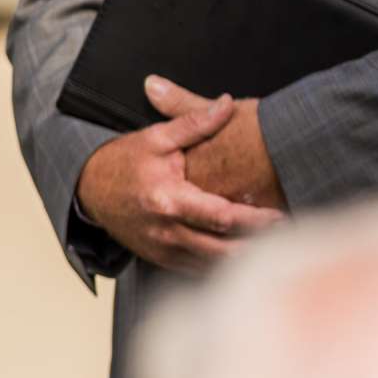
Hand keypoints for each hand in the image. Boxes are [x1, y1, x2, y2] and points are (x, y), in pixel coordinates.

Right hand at [74, 77, 286, 272]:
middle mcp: (166, 229)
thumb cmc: (124, 162)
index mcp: (168, 199)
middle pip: (223, 250)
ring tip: (276, 253)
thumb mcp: (156, 138)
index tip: (283, 216)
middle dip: (259, 248)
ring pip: (213, 267)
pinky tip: (246, 261)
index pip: (222, 217)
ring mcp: (163, 249)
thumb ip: (194, 123)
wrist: (87, 189)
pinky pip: (199, 272)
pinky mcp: (161, 259)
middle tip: (290, 240)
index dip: (256, 220)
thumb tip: (226, 104)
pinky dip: (223, 270)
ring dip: (245, 263)